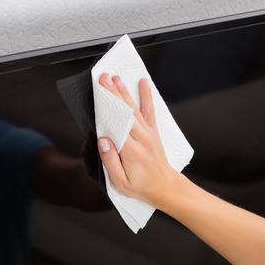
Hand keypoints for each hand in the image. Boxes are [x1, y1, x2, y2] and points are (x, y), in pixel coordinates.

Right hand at [96, 74, 181, 205]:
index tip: (100, 93)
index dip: (108, 107)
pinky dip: (147, 96)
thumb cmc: (140, 187)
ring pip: (134, 108)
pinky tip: (143, 82)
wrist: (164, 187)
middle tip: (104, 77)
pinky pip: (150, 111)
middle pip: (125, 112)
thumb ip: (109, 161)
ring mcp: (149, 134)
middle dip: (113, 93)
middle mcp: (141, 139)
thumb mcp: (119, 182)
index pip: (117, 124)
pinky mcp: (153, 131)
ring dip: (124, 92)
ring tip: (116, 77)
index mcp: (131, 151)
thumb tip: (102, 140)